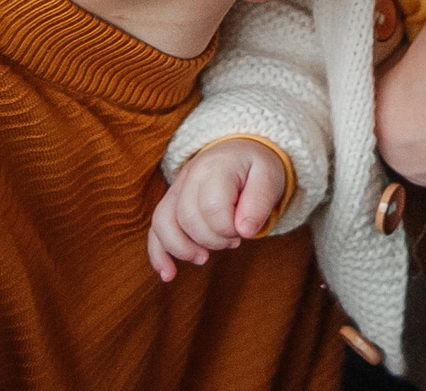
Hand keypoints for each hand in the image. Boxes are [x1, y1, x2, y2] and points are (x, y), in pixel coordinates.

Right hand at [147, 138, 287, 281]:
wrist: (240, 151)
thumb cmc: (256, 167)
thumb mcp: (269, 177)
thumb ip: (260, 202)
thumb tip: (245, 232)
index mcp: (216, 166)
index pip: (212, 207)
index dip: (228, 229)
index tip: (243, 231)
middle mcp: (190, 175)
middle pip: (187, 218)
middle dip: (212, 240)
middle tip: (233, 241)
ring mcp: (176, 189)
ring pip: (163, 223)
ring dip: (183, 248)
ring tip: (203, 258)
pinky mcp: (170, 203)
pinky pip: (155, 228)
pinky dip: (158, 253)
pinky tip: (168, 274)